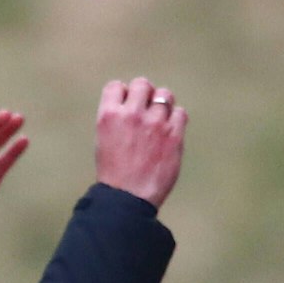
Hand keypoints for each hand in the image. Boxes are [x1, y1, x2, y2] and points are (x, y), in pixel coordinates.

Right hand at [95, 77, 185, 208]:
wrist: (127, 198)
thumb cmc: (114, 175)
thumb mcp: (103, 142)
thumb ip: (116, 120)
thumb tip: (131, 107)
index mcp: (109, 116)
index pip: (116, 86)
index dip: (122, 94)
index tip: (126, 105)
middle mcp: (132, 114)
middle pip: (142, 84)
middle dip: (144, 94)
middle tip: (145, 110)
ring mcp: (155, 123)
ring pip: (164, 95)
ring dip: (162, 104)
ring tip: (159, 119)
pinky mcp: (174, 134)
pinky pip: (180, 112)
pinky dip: (176, 119)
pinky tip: (169, 131)